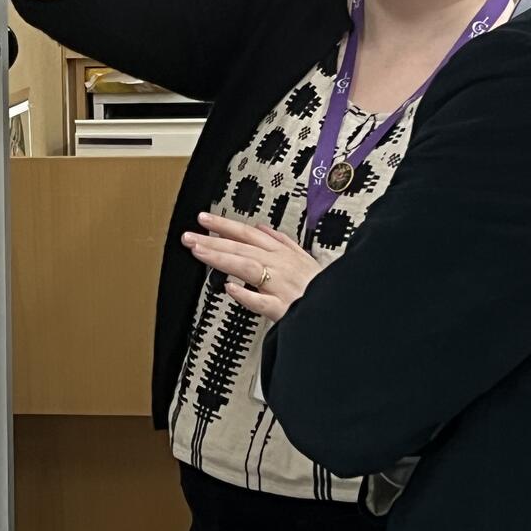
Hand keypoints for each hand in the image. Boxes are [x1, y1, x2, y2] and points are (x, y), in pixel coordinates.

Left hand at [180, 213, 323, 323]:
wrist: (340, 310)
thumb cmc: (322, 288)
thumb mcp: (306, 258)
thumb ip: (283, 242)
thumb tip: (263, 228)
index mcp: (283, 254)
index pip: (248, 235)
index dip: (224, 225)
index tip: (204, 220)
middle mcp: (280, 266)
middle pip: (242, 248)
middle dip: (213, 240)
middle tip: (189, 236)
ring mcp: (282, 287)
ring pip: (248, 267)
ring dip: (223, 258)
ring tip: (200, 252)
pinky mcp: (286, 309)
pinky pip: (263, 302)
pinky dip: (247, 295)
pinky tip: (229, 289)